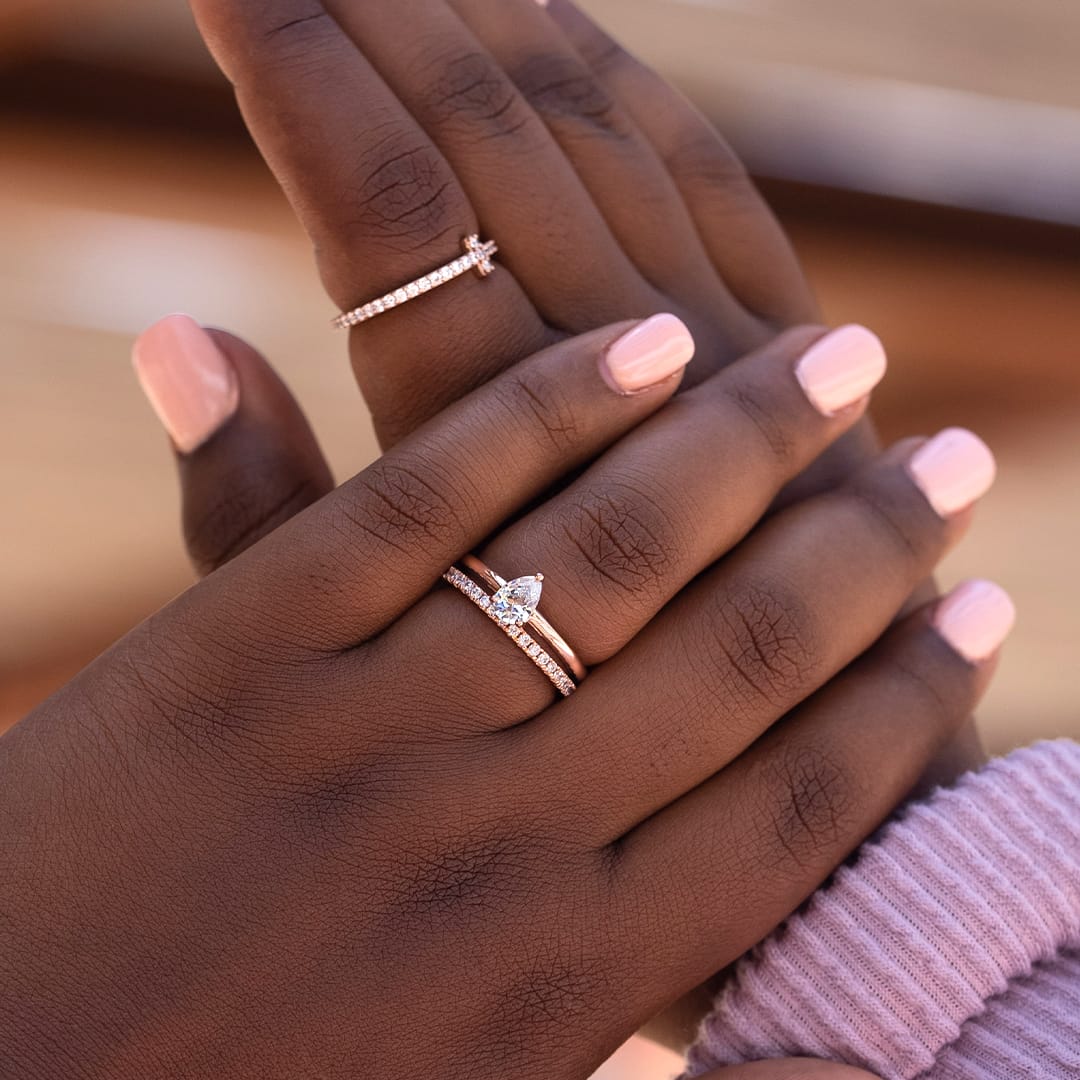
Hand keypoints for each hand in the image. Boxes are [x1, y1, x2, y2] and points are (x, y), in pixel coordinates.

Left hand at [64, 312, 1008, 1079]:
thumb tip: (863, 1072)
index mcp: (576, 976)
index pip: (801, 804)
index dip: (912, 701)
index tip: (984, 604)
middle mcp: (504, 842)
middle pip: (742, 659)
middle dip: (868, 547)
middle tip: (957, 457)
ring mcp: (376, 727)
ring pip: (615, 552)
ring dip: (748, 443)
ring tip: (847, 364)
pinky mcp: (250, 641)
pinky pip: (434, 495)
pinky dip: (551, 404)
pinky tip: (652, 338)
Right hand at [186, 0, 984, 766]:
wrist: (788, 782)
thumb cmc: (542, 750)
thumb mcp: (370, 665)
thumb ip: (265, 513)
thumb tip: (172, 343)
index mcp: (486, 445)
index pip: (384, 196)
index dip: (300, 66)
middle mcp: (613, 373)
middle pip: (500, 134)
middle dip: (398, 6)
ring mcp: (720, 346)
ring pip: (611, 129)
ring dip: (518, 22)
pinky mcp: (784, 351)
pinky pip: (706, 180)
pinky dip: (637, 94)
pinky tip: (576, 38)